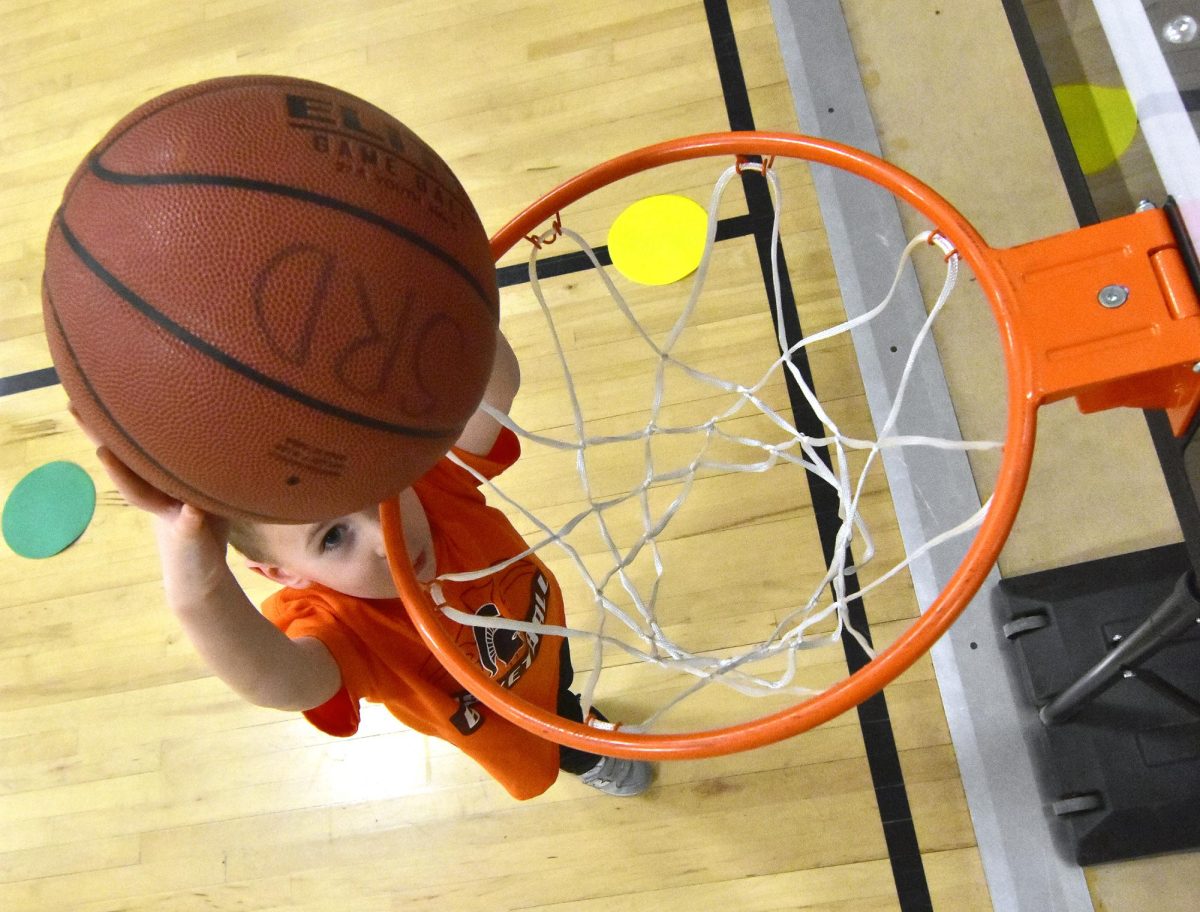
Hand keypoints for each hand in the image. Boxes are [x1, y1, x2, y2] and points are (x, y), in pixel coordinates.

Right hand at [69, 405, 229, 593]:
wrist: (203, 571)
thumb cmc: (206, 519)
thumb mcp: (205, 483)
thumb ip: (201, 456)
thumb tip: (216, 409)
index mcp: (160, 478)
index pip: (134, 444)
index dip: (113, 420)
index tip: (90, 388)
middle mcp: (157, 494)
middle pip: (123, 463)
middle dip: (101, 436)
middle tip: (76, 410)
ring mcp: (170, 515)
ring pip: (143, 494)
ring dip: (123, 474)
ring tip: (103, 454)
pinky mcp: (191, 537)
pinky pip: (190, 526)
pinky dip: (189, 519)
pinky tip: (190, 512)